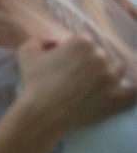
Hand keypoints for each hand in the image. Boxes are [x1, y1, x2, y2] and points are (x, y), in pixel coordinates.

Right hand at [18, 34, 135, 132]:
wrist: (43, 113)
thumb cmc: (34, 81)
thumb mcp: (26, 51)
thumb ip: (41, 39)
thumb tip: (55, 42)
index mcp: (81, 43)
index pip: (83, 40)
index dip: (72, 49)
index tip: (63, 59)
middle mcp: (100, 58)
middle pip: (100, 54)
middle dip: (89, 61)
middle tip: (75, 74)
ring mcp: (111, 79)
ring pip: (118, 70)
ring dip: (109, 72)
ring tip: (97, 82)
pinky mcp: (118, 99)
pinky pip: (135, 91)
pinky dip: (133, 88)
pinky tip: (131, 86)